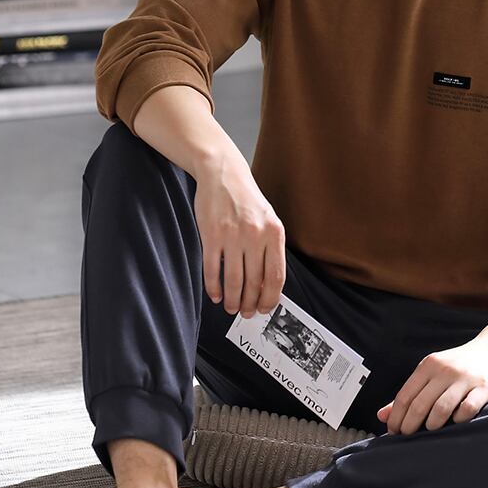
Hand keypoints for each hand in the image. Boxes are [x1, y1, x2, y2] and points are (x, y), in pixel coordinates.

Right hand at [193, 148, 285, 317]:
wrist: (223, 174)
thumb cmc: (247, 200)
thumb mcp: (268, 219)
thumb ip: (270, 248)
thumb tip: (269, 284)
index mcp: (274, 233)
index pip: (277, 276)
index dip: (271, 298)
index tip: (265, 308)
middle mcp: (255, 235)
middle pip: (255, 281)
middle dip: (251, 303)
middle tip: (247, 313)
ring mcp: (232, 236)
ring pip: (234, 280)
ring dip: (233, 300)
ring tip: (232, 308)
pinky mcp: (211, 235)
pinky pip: (213, 269)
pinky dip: (214, 287)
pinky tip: (216, 295)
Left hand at [377, 337, 487, 434]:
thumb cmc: (458, 365)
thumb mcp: (431, 372)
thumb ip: (409, 393)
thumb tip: (382, 416)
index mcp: (428, 365)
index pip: (405, 395)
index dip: (396, 417)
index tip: (393, 431)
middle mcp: (445, 370)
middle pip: (420, 404)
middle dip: (409, 425)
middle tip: (407, 437)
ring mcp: (465, 378)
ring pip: (441, 408)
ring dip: (432, 425)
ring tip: (430, 430)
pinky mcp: (484, 387)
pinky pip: (467, 409)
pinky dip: (458, 419)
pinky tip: (455, 423)